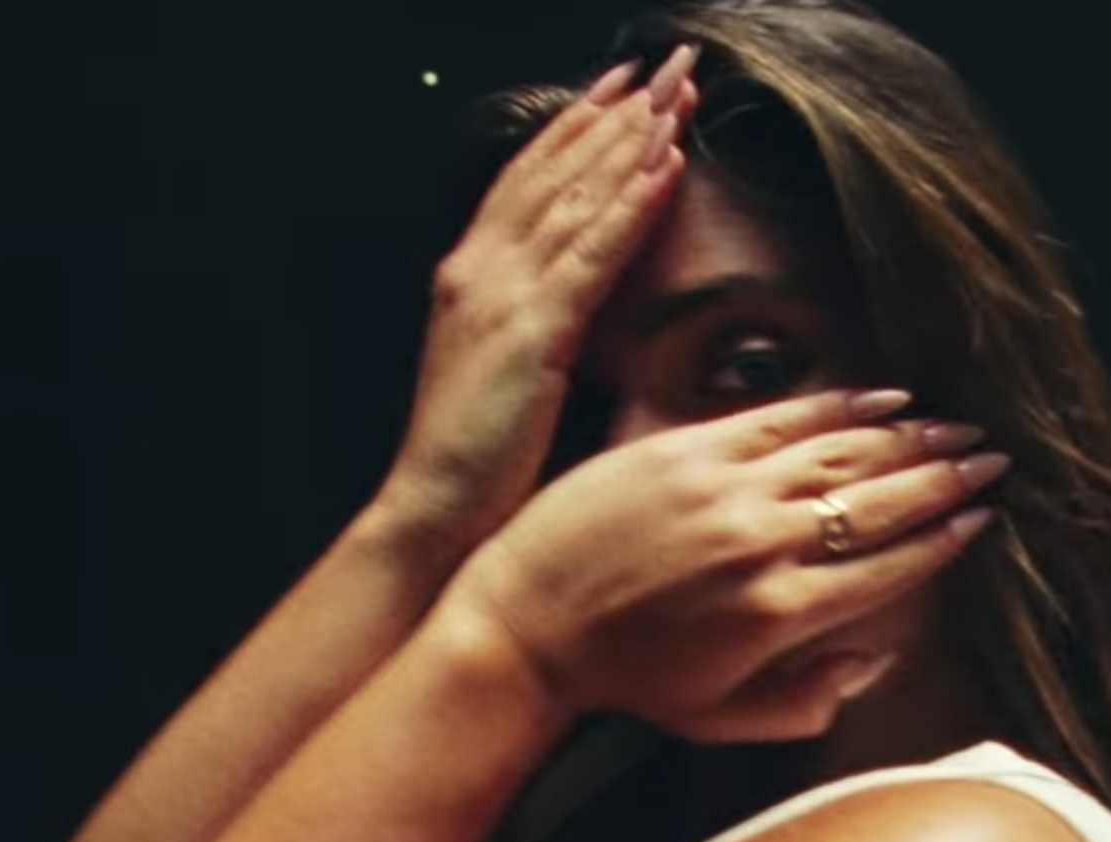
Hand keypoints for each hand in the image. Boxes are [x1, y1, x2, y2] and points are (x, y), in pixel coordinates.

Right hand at [378, 46, 701, 541]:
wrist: (432, 508)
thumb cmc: (474, 456)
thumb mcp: (502, 368)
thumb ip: (529, 320)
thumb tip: (569, 298)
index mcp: (469, 275)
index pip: (527, 178)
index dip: (575, 127)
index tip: (621, 85)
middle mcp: (478, 269)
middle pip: (555, 170)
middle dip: (615, 113)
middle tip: (668, 64)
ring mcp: (502, 296)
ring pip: (577, 198)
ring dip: (633, 141)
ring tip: (678, 94)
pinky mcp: (530, 332)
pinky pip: (592, 253)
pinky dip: (631, 204)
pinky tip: (667, 165)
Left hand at [438, 389, 1006, 742]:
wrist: (526, 625)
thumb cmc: (625, 680)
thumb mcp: (721, 719)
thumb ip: (808, 701)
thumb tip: (874, 660)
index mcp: (782, 615)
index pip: (891, 567)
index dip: (945, 540)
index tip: (982, 520)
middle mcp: (766, 546)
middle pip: (883, 502)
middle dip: (948, 480)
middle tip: (995, 462)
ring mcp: (728, 489)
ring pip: (845, 453)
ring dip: (912, 439)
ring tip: (958, 430)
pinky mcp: (690, 447)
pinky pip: (785, 418)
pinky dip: (843, 406)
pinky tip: (886, 399)